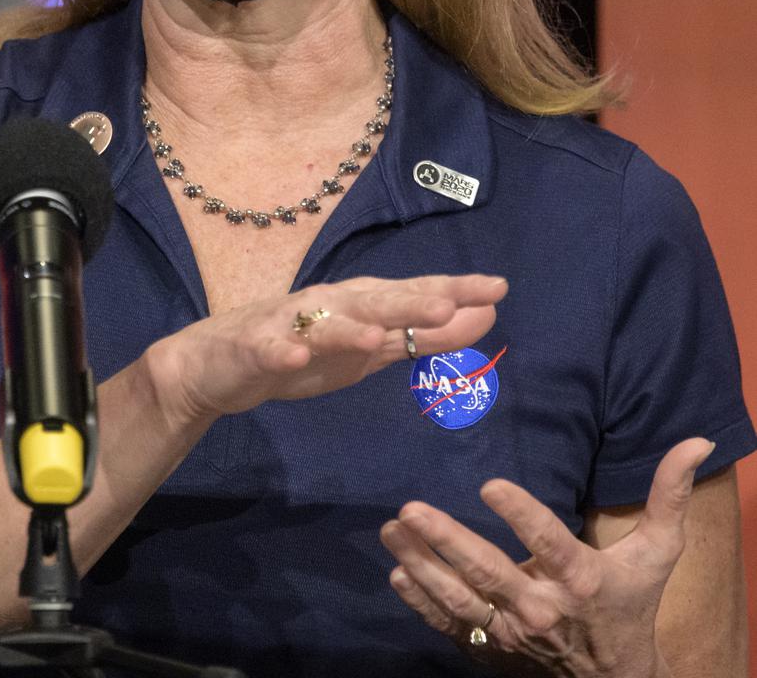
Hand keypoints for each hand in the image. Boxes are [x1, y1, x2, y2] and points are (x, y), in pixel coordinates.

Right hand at [149, 273, 507, 425]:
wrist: (216, 365)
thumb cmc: (300, 351)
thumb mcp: (369, 350)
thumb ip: (425, 335)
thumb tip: (488, 315)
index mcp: (358, 306)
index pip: (410, 296)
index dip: (452, 292)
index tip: (498, 288)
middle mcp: (327, 306)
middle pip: (373, 301)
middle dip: (409, 301)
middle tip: (451, 300)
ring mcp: (288, 326)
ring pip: (322, 324)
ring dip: (349, 326)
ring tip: (379, 333)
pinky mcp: (253, 349)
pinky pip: (268, 352)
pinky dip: (281, 353)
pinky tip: (294, 358)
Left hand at [380, 437, 715, 676]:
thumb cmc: (630, 602)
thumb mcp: (657, 553)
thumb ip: (669, 496)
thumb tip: (696, 441)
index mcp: (580, 579)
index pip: (547, 543)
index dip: (521, 515)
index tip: (490, 484)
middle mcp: (541, 608)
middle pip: (489, 573)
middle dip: (449, 540)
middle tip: (411, 509)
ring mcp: (511, 632)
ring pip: (459, 598)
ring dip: (422, 563)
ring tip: (393, 528)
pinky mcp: (491, 648)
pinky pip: (450, 624)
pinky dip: (421, 602)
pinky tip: (397, 571)